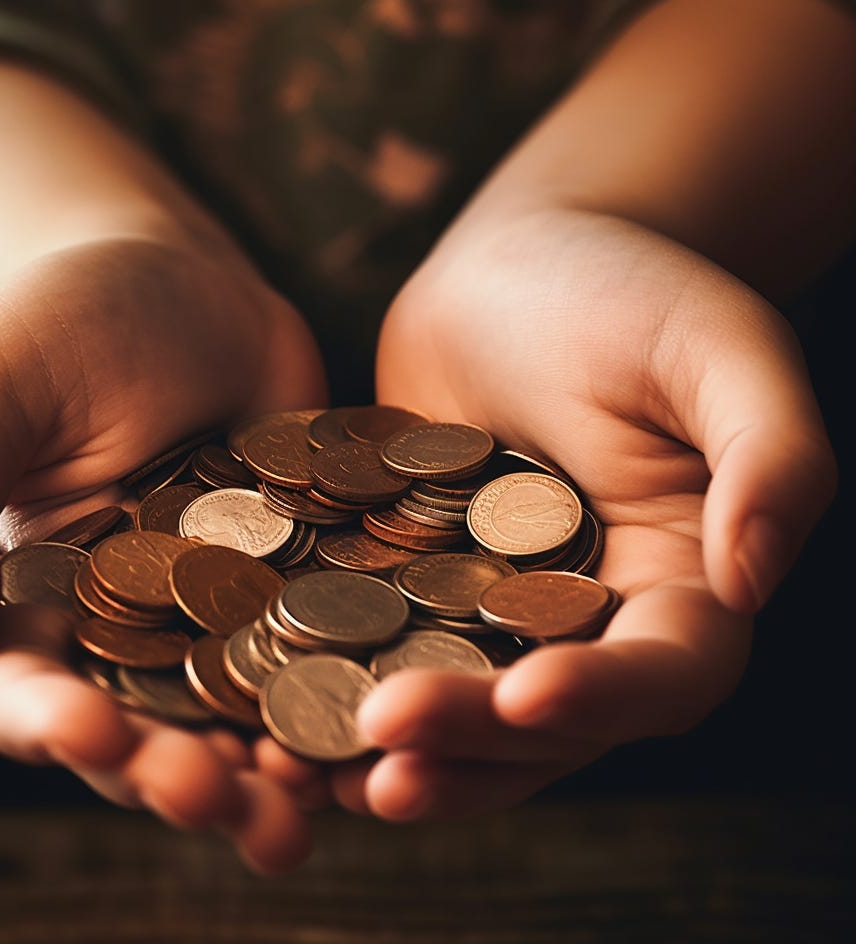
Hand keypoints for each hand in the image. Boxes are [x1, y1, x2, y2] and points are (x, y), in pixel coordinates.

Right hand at [0, 236, 327, 871]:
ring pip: (247, 715)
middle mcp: (130, 633)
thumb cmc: (58, 325)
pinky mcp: (307, 581)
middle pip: (149, 736)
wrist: (183, 279)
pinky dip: (352, 687)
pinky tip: (384, 713)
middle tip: (227, 800)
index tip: (94, 733)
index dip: (54, 729)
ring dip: (275, 768)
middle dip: (182, 779)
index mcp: (31, 607)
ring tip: (311, 798)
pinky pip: (331, 647)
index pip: (26, 696)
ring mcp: (227, 614)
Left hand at [323, 207, 836, 820]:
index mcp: (679, 583)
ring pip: (453, 705)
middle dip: (469, 743)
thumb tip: (751, 578)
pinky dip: (330, 681)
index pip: (662, 673)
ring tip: (309, 775)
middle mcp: (588, 619)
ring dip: (393, 750)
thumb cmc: (630, 289)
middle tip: (382, 755)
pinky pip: (377, 646)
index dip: (604, 699)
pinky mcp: (413, 583)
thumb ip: (772, 456)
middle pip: (541, 719)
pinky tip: (264, 703)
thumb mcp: (721, 348)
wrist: (517, 264)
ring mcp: (494, 610)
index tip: (527, 695)